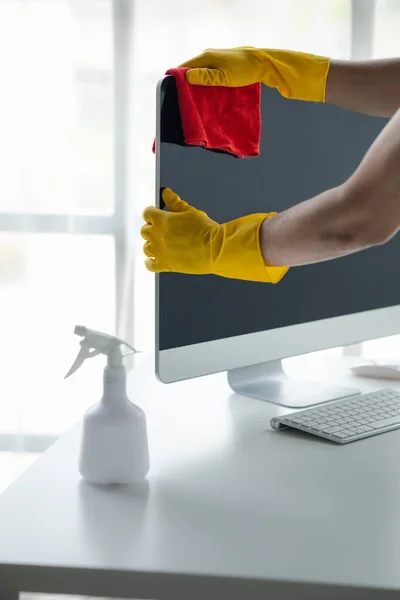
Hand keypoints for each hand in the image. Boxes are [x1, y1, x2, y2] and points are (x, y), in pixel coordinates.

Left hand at [141, 188, 218, 274]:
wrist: (214, 250)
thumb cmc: (205, 231)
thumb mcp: (190, 211)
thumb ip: (176, 203)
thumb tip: (167, 194)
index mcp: (161, 220)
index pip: (147, 213)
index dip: (152, 213)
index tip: (155, 215)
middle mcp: (156, 235)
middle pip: (144, 230)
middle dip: (152, 229)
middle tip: (161, 230)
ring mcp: (159, 251)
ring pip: (146, 248)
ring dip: (151, 245)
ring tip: (160, 244)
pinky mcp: (165, 265)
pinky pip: (150, 265)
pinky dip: (150, 262)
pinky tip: (152, 260)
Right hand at [179, 47, 329, 101]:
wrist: (265, 64)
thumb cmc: (245, 70)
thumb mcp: (224, 77)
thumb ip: (205, 77)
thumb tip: (186, 77)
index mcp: (206, 57)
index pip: (184, 68)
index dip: (178, 81)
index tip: (173, 95)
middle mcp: (209, 58)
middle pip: (192, 73)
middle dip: (187, 87)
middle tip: (183, 103)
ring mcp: (217, 62)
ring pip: (201, 76)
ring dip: (198, 88)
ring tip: (194, 104)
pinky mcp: (224, 68)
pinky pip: (210, 78)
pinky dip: (207, 87)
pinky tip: (208, 98)